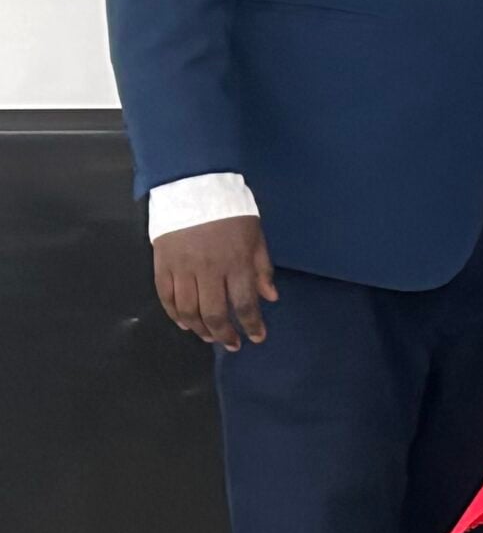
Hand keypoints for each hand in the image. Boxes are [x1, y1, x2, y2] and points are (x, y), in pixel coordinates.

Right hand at [153, 215, 277, 349]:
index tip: (257, 337)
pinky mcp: (162, 265)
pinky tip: (185, 323)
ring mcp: (182, 269)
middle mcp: (208, 270)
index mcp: (236, 263)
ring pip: (188, 310)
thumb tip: (270, 298)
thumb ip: (262, 269)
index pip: (244, 304)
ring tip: (210, 336)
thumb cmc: (231, 212)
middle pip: (214, 313)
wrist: (193, 187)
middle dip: (225, 334)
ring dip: (200, 329)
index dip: (251, 325)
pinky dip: (175, 314)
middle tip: (232, 344)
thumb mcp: (256, 236)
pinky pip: (166, 297)